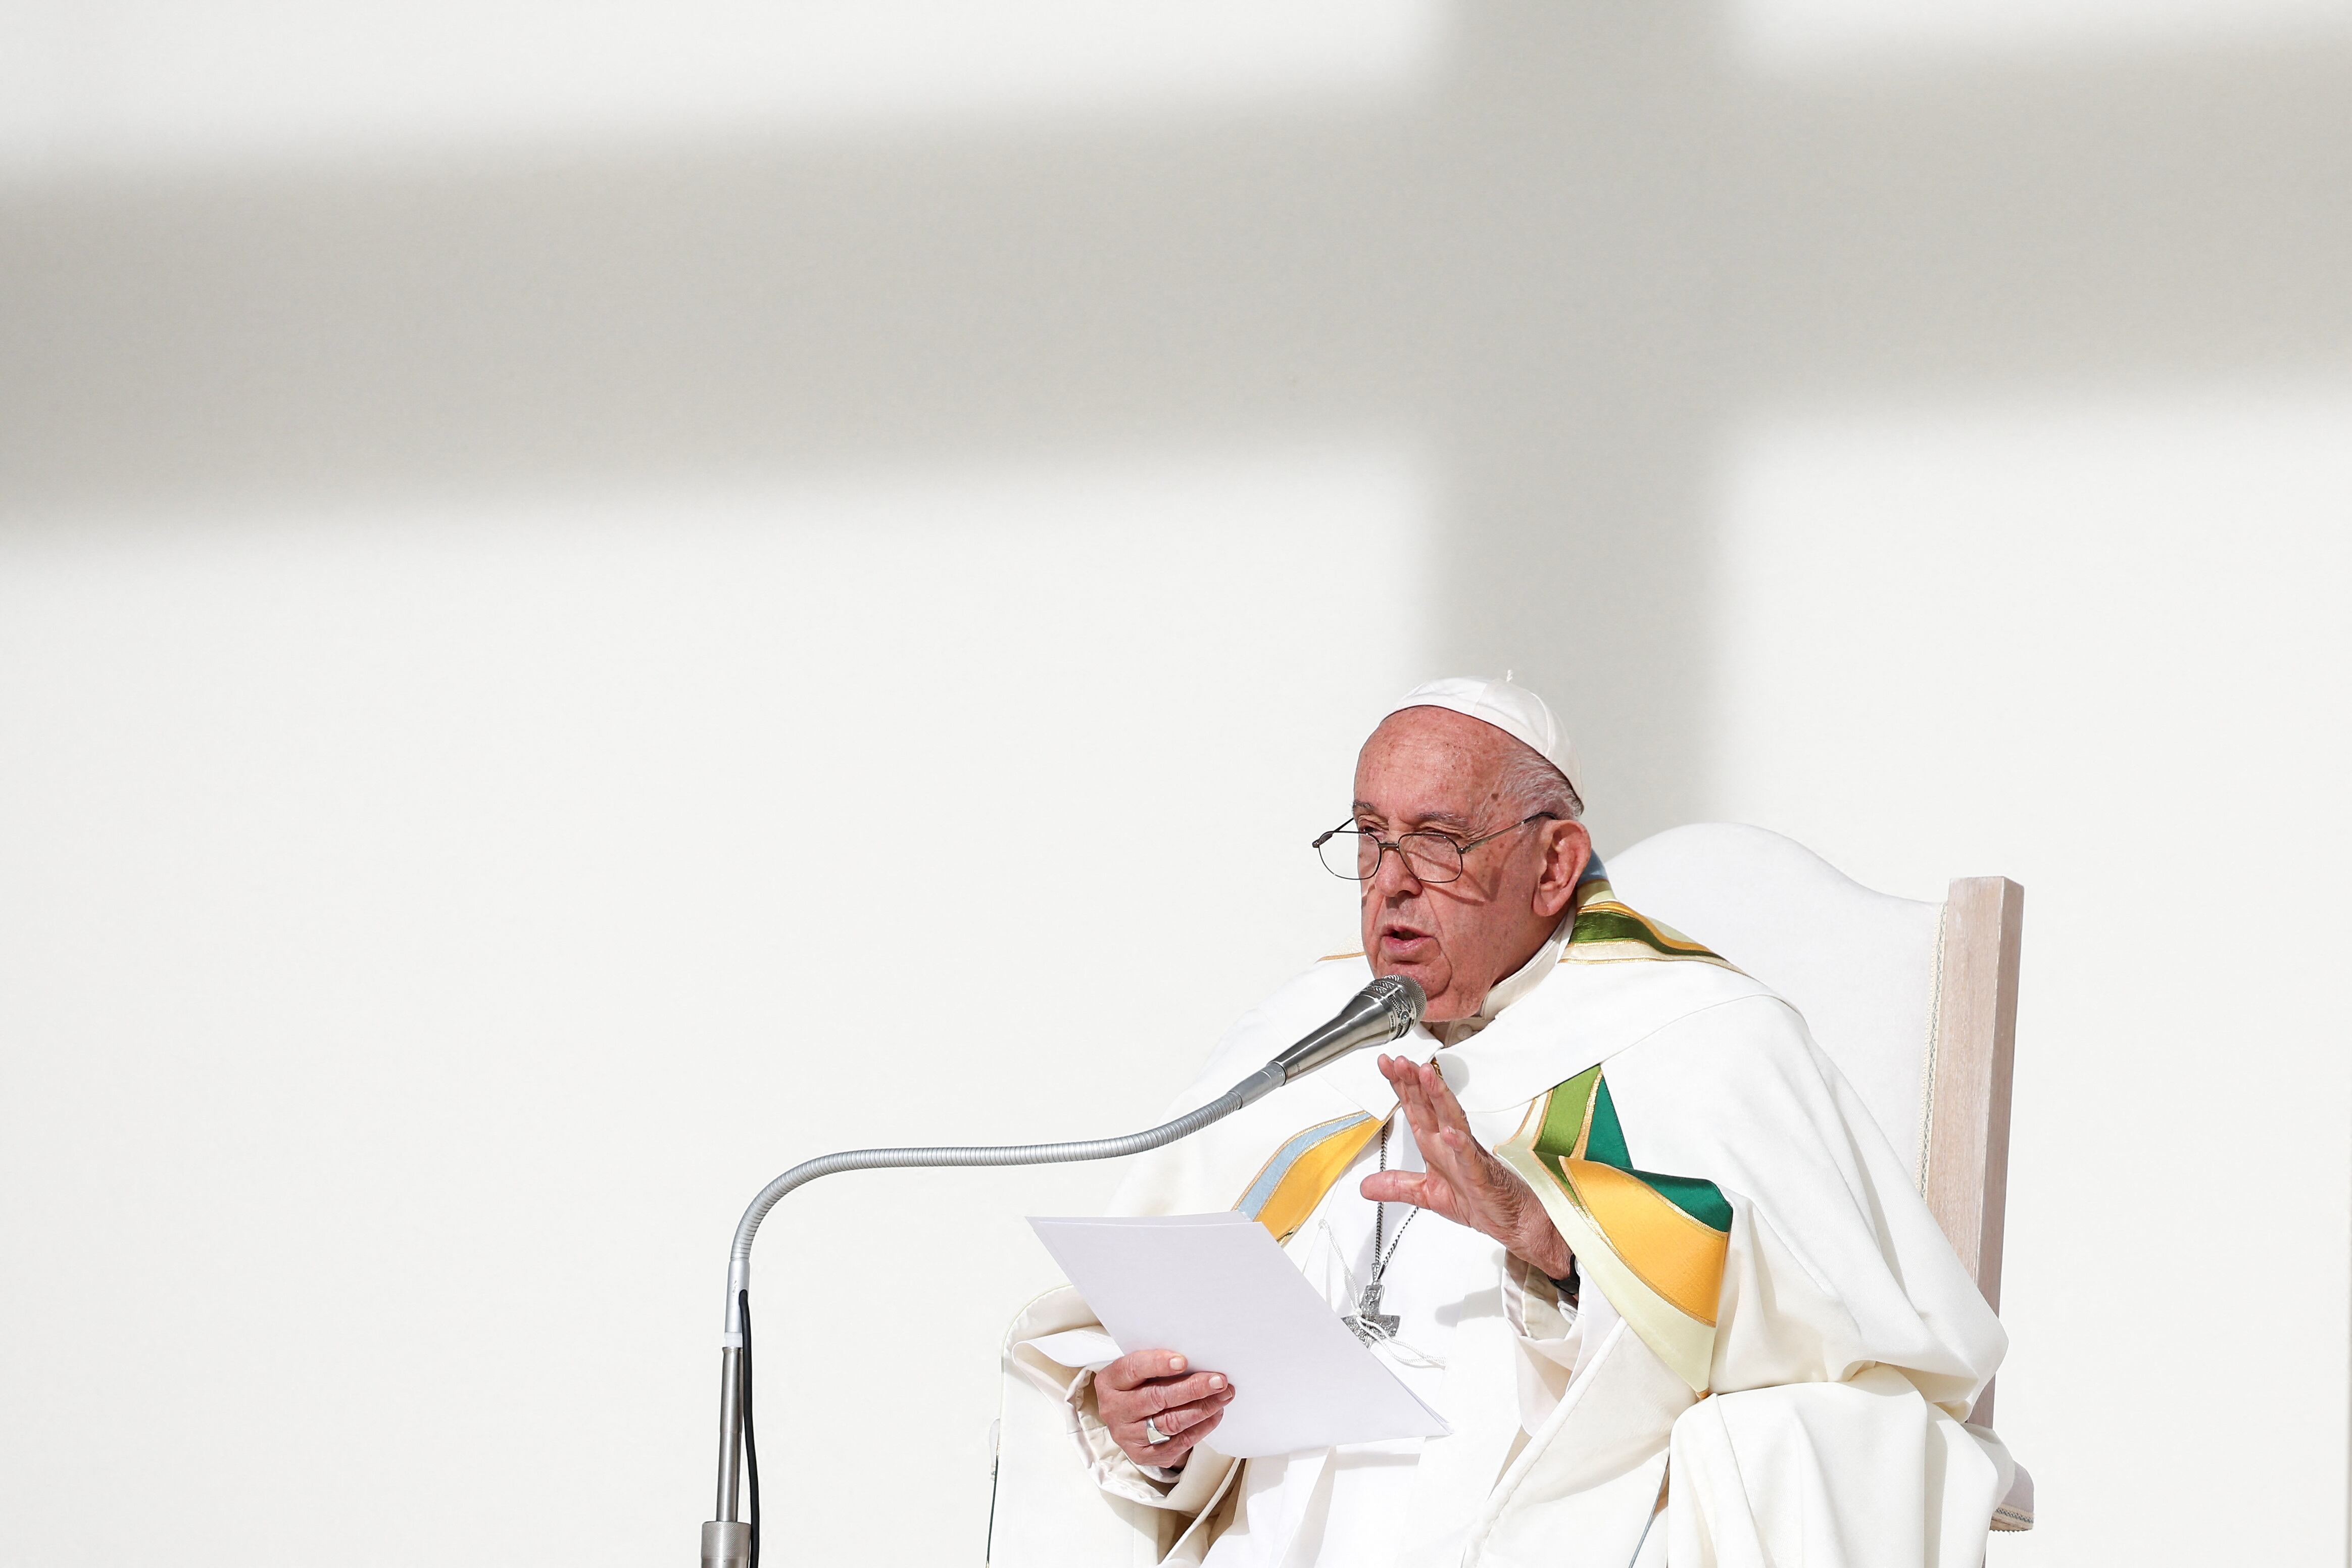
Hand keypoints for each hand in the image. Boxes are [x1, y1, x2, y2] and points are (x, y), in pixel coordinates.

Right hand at [1095, 1349, 1234, 1467]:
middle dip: (1192, 1388)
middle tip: (1218, 1380)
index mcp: (1109, 1382)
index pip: (1132, 1369)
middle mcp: (1114, 1410)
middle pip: (1156, 1398)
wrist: (1128, 1420)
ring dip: (1202, 1408)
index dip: (1157, 1364)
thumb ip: (1159, 1365)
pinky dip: (1201, 1428)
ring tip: (1224, 1395)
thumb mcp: (1139, 1371)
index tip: (1184, 1361)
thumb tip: (1200, 1359)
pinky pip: (1178, 1443)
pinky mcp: (1144, 1455)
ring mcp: (1128, 1436)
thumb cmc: (1139, 1386)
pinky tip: (1216, 1414)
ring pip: (1170, 1422)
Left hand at [1362, 1054, 1574, 1279]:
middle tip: (1400, 1061)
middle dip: (1414, 1082)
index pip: (1416, 1109)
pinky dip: (1461, 1145)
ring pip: (1452, 1120)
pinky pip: (1472, 1158)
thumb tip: (1365, 1187)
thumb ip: (1397, 1187)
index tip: (1385, 1064)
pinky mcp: (1483, 1175)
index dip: (1400, 1086)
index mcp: (1436, 1145)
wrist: (1514, 1221)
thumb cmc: (1479, 1201)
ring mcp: (1468, 1156)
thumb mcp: (1427, 1196)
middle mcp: (1451, 1144)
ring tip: (1425, 1077)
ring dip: (1438, 1098)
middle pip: (1430, 1106)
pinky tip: (1451, 1133)